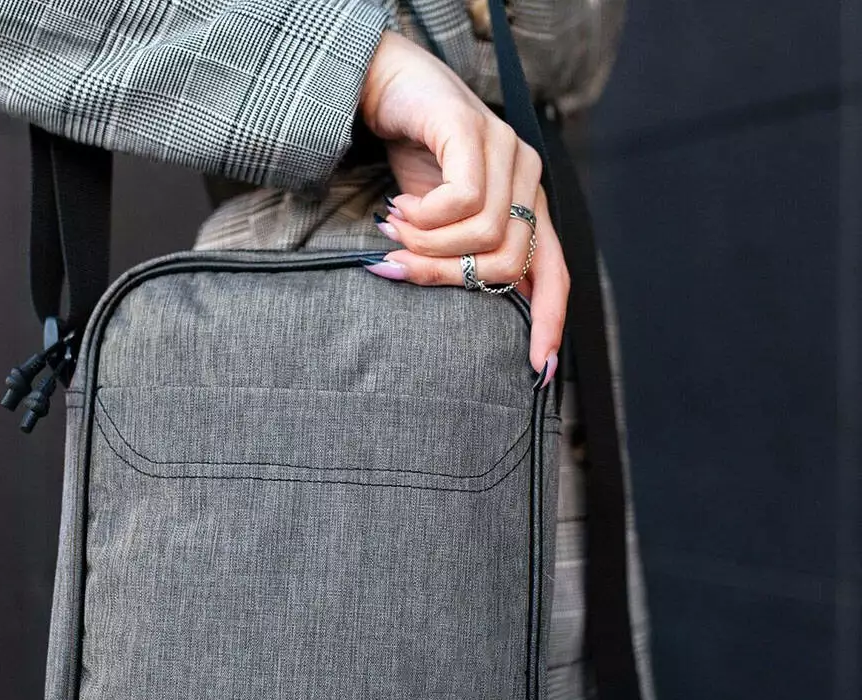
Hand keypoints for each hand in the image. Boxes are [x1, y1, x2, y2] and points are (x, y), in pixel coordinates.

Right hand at [358, 30, 567, 379]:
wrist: (388, 88)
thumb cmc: (416, 161)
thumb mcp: (442, 225)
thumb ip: (462, 258)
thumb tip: (464, 306)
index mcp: (526, 208)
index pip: (554, 274)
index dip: (550, 321)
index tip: (537, 367)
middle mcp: (527, 179)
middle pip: (510, 262)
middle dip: (450, 277)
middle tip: (403, 266)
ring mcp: (507, 151)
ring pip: (486, 235)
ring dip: (430, 247)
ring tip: (396, 231)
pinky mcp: (475, 130)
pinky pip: (464, 200)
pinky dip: (425, 218)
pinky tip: (399, 210)